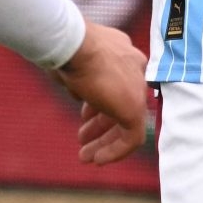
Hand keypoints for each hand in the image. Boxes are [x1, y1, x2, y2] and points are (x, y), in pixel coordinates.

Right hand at [55, 19, 150, 163]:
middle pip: (121, 102)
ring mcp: (137, 87)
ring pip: (126, 122)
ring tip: (84, 156)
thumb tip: (76, 92)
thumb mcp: (73, 60)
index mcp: (122, 51)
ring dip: (104, 141)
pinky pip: (132, 137)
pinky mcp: (135, 108)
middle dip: (100, 125)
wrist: (73, 44)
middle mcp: (134, 67)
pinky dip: (115, 150)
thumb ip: (81, 74)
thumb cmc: (64, 47)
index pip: (117, 82)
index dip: (98, 103)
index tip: (84, 117)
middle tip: (83, 138)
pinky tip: (98, 159)